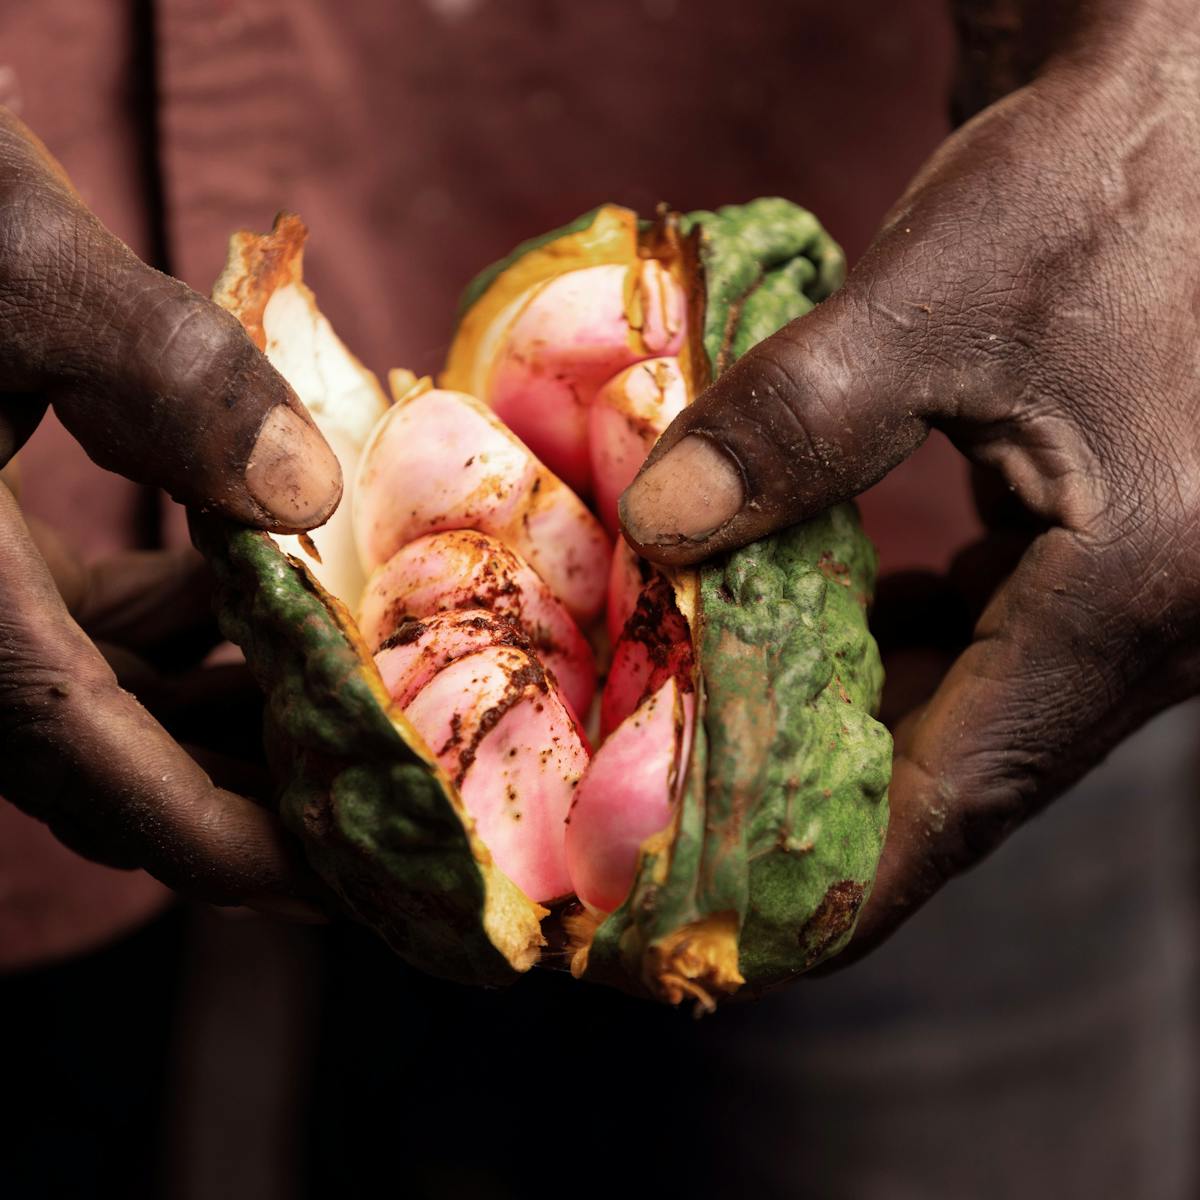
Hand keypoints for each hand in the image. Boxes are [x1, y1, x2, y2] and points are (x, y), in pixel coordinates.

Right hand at [0, 109, 341, 916]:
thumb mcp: (15, 266)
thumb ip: (163, 373)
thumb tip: (311, 492)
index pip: (88, 763)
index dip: (218, 841)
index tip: (336, 887)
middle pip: (112, 762)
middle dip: (247, 794)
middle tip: (379, 806)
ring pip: (112, 708)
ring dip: (232, 715)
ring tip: (356, 705)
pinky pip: (102, 638)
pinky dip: (196, 638)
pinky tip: (275, 597)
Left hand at [620, 3, 1199, 953]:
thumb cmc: (1117, 173)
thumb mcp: (946, 292)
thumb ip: (798, 422)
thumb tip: (658, 528)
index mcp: (1136, 592)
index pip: (960, 801)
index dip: (835, 885)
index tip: (722, 931)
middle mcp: (1153, 625)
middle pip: (957, 774)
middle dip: (814, 808)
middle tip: (679, 820)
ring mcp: (1137, 595)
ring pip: (969, 714)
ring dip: (843, 727)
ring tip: (714, 728)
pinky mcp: (1111, 554)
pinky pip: (988, 648)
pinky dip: (888, 655)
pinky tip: (811, 625)